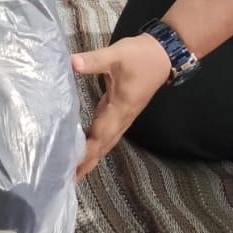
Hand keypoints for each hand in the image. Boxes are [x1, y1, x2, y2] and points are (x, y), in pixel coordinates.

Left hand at [69, 33, 171, 178]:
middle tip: (68, 179)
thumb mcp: (116, 54)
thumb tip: (72, 63)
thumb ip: (94, 60)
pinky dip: (97, 143)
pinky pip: (108, 133)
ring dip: (92, 156)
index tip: (72, 166)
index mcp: (121, 108)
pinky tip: (85, 146)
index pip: (100, 135)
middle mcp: (123, 117)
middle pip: (104, 145)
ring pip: (107, 141)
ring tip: (74, 170)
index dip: (87, 151)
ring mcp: (125, 116)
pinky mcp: (123, 111)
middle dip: (88, 162)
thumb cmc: (141, 55)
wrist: (164, 54)